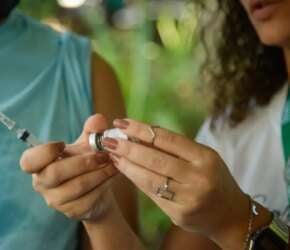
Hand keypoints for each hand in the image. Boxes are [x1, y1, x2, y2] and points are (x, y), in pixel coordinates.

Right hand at [19, 114, 117, 220]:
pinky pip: (89, 198)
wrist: (96, 190)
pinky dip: (103, 184)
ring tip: (113, 163)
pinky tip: (112, 175)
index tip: (62, 145)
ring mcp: (55, 200)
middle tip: (103, 155)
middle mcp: (42, 183)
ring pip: (76, 186)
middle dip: (83, 162)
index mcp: (38, 165)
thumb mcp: (86, 146)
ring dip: (99, 173)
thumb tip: (98, 119)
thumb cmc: (84, 164)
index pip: (28, 161)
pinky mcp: (72, 211)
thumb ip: (91, 132)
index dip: (44, 152)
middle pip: (55, 173)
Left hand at [105, 118, 249, 248]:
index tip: (122, 123)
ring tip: (112, 154)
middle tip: (109, 139)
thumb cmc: (213, 179)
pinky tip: (124, 169)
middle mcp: (198, 178)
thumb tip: (140, 133)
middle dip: (127, 147)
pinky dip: (135, 179)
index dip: (141, 129)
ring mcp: (188, 198)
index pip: (167, 139)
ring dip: (126, 164)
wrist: (230, 215)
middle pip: (154, 158)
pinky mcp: (178, 213)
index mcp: (205, 158)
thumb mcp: (203, 158)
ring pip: (149, 178)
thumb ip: (176, 147)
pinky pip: (151, 193)